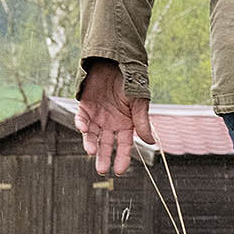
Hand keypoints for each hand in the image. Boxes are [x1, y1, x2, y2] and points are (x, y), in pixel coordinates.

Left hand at [74, 60, 153, 176]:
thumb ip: (142, 123)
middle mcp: (111, 123)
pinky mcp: (85, 107)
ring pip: (92, 135)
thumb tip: (151, 142)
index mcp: (126, 124)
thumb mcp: (139, 103)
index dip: (121, 158)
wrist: (116, 63)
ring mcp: (97, 116)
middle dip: (104, 157)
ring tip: (91, 152)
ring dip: (91, 144)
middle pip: (106, 144)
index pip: (123, 145)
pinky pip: (81, 118)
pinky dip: (81, 124)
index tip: (119, 170)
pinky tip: (82, 129)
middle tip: (102, 170)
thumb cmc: (131, 82)